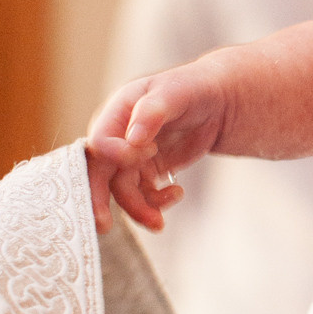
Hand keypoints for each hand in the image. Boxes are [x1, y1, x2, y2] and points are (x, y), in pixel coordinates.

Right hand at [83, 58, 233, 231]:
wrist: (214, 101)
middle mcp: (116, 137)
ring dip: (138, 210)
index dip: (116, 155)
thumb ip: (152, 112)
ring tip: (159, 223)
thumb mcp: (175, 92)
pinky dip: (156, 204)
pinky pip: (142, 196)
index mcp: (116, 113)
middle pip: (98, 173)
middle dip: (98, 200)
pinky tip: (177, 194)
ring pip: (122, 191)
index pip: (100, 141)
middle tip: (103, 225)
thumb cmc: (191, 88)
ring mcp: (129, 157)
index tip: (147, 153)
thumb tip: (132, 139)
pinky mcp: (145, 172)